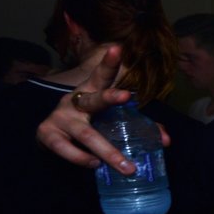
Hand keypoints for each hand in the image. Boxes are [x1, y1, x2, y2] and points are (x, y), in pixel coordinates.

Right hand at [35, 45, 168, 172]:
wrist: (50, 134)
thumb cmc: (89, 122)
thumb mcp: (110, 119)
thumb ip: (139, 126)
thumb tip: (167, 140)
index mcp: (91, 92)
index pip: (102, 75)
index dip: (108, 63)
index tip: (117, 48)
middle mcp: (74, 100)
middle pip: (94, 99)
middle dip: (109, 97)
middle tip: (126, 95)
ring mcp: (59, 117)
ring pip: (85, 133)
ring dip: (107, 151)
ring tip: (125, 166)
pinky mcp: (47, 134)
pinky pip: (65, 148)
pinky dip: (81, 158)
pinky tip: (94, 164)